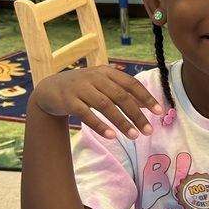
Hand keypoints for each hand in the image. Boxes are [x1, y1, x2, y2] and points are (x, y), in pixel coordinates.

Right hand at [30, 66, 162, 139]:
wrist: (49, 89)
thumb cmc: (83, 88)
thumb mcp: (104, 86)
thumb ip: (124, 93)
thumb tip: (149, 105)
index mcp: (106, 72)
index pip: (131, 84)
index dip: (146, 97)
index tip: (159, 111)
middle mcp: (94, 77)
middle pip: (120, 96)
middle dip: (136, 114)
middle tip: (148, 131)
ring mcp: (80, 88)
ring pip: (105, 106)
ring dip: (122, 122)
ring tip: (134, 136)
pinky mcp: (68, 101)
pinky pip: (86, 114)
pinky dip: (100, 125)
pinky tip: (111, 136)